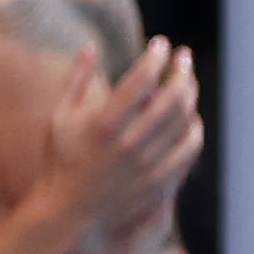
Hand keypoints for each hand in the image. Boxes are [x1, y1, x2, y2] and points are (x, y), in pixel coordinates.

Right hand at [39, 41, 202, 251]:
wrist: (70, 210)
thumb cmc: (62, 158)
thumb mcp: (60, 116)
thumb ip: (77, 80)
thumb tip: (89, 46)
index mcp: (103, 124)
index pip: (141, 79)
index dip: (155, 57)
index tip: (161, 43)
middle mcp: (129, 143)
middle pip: (171, 97)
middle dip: (181, 70)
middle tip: (183, 56)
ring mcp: (147, 164)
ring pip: (184, 120)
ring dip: (190, 94)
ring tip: (187, 80)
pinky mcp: (159, 180)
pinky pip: (189, 148)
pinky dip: (193, 127)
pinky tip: (190, 115)